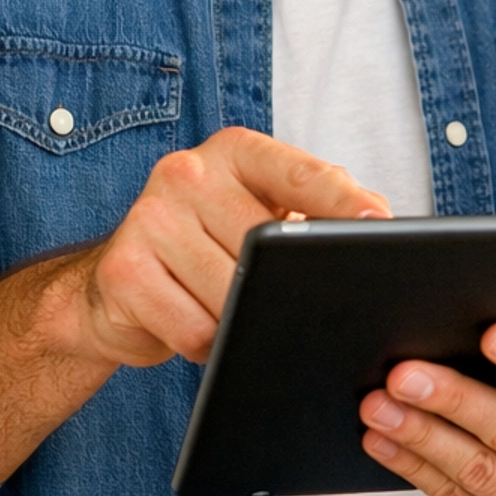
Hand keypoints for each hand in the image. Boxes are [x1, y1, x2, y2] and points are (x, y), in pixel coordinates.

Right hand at [69, 128, 389, 368]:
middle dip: (284, 287)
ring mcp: (149, 217)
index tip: (378, 224)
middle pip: (267, 246)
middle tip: (287, 304)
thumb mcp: (263, 211)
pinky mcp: (123, 270)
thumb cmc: (208, 245)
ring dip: (245, 320)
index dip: (342, 201)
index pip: (300, 172)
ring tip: (235, 313)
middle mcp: (187, 172)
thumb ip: (319, 206)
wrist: (117, 284)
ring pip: (232, 293)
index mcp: (233, 152)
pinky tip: (200, 328)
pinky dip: (208, 344)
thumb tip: (378, 218)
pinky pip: (194, 328)